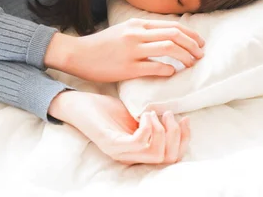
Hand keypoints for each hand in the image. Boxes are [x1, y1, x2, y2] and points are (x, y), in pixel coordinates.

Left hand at [49, 91, 190, 164]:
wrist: (78, 105)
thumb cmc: (105, 109)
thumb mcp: (135, 114)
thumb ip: (153, 120)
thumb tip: (175, 115)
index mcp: (138, 151)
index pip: (170, 157)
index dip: (184, 140)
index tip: (184, 119)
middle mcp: (130, 156)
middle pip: (167, 158)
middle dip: (176, 135)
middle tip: (169, 114)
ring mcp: (120, 152)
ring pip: (156, 154)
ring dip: (161, 130)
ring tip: (154, 113)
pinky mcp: (111, 144)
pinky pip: (139, 143)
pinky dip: (147, 127)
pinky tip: (143, 114)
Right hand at [65, 18, 204, 81]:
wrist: (78, 54)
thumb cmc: (101, 45)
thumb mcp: (123, 30)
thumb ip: (142, 32)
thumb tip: (166, 37)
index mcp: (137, 24)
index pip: (171, 25)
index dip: (190, 34)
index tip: (200, 43)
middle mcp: (136, 34)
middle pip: (174, 34)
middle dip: (192, 45)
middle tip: (201, 55)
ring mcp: (132, 50)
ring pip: (169, 48)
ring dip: (185, 56)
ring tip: (191, 65)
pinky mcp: (128, 67)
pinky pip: (155, 66)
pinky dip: (169, 69)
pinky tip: (172, 73)